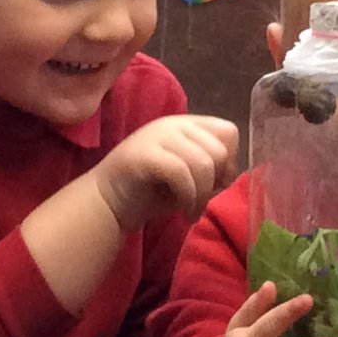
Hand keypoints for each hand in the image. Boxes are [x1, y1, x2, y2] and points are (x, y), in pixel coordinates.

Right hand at [92, 114, 237, 231]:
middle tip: (200, 200)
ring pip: (204, 163)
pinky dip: (188, 198)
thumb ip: (210, 167)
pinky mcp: (144, 154)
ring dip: (202, 196)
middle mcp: (173, 124)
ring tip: (191, 211)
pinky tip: (183, 212)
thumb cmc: (150, 192)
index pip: (228, 131)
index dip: (229, 160)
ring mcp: (157, 136)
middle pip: (219, 149)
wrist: (107, 203)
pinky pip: (181, 173)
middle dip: (216, 181)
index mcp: (186, 125)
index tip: (216, 183)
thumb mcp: (188, 176)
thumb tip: (231, 172)